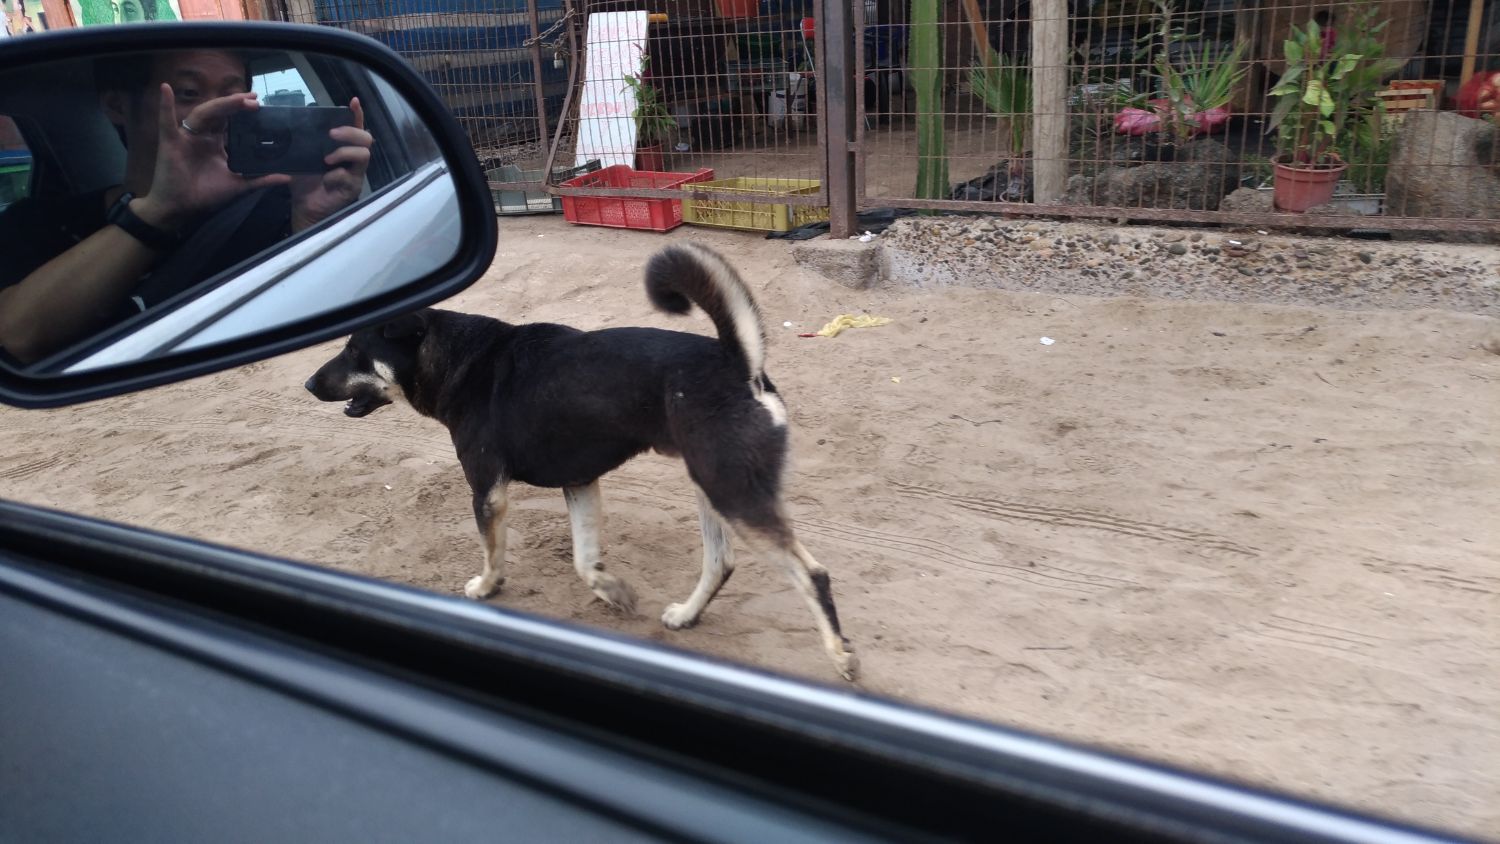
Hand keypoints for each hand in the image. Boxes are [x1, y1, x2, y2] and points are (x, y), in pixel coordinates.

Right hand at [132, 85, 289, 230]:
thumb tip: (287, 177)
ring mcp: (186, 137)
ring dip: (219, 104)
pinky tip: (166, 89)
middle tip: (254, 99)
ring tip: (238, 99)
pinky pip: (166, 122)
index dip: (242, 111)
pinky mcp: (170, 142)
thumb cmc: (206, 194)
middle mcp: (201, 136)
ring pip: (202, 114)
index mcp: (215, 142)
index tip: (259, 104)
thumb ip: (261, 179)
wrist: (181, 208)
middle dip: (236, 104)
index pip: (230, 120)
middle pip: (219, 113)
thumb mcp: (239, 185)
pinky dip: (165, 106)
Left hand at [290, 98, 372, 232]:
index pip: (354, 127)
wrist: (303, 207)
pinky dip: (336, 175)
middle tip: (331, 134)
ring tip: (326, 159)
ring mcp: (355, 173)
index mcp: (342, 147)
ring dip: (344, 153)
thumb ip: (305, 143)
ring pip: (364, 155)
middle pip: (366, 139)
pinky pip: (351, 176)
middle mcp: (353, 159)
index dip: (357, 114)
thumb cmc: (305, 181)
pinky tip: (326, 179)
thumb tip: (293, 123)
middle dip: (350, 132)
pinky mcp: (353, 188)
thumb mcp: (302, 158)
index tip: (354, 102)